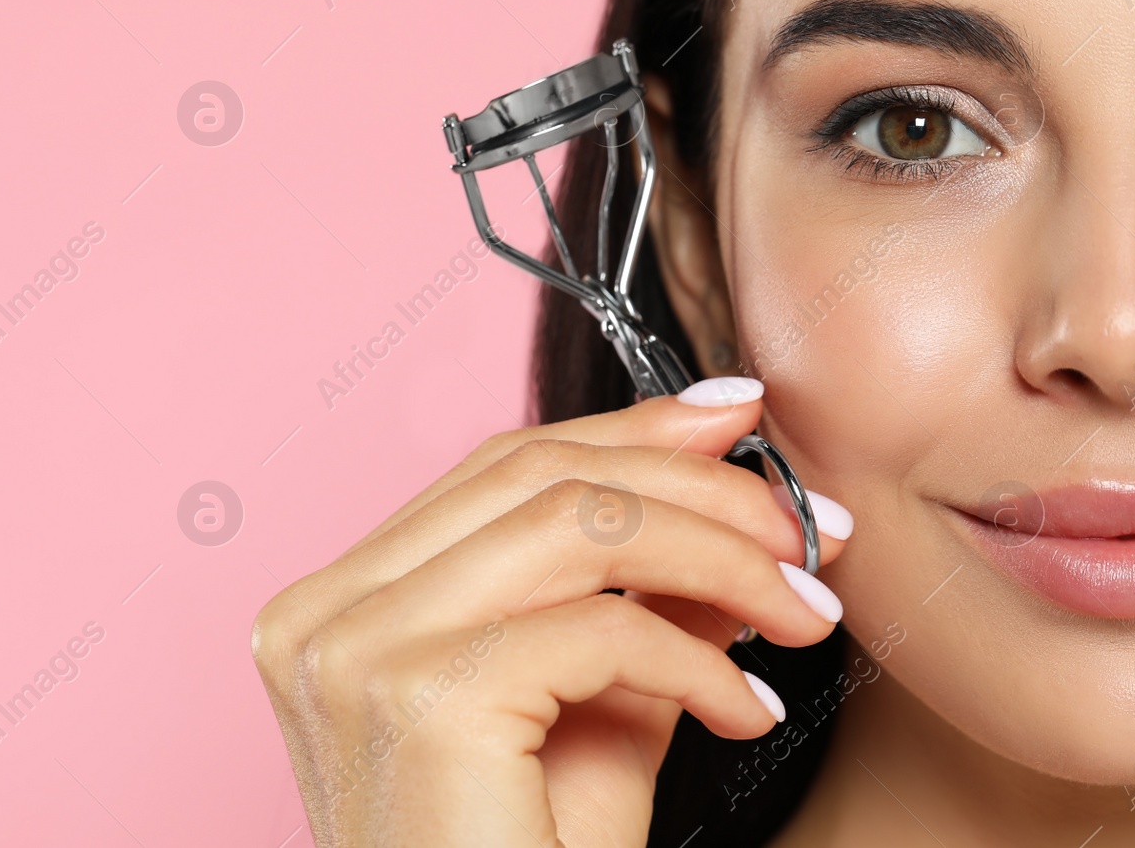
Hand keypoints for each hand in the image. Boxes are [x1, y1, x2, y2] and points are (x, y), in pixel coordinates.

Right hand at [252, 379, 850, 847]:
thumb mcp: (598, 713)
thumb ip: (648, 601)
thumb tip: (740, 502)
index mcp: (341, 601)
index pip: (499, 469)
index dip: (631, 432)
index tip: (741, 421)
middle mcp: (323, 611)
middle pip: (536, 477)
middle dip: (697, 485)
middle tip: (811, 526)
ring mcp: (353, 649)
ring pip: (572, 526)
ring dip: (720, 556)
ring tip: (809, 610)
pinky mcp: (415, 698)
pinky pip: (595, 631)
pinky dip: (697, 660)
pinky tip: (749, 710)